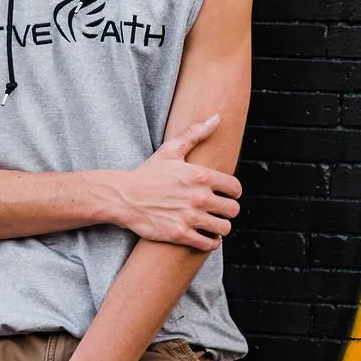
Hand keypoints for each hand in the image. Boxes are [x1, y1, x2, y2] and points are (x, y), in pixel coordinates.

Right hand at [119, 115, 240, 248]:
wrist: (124, 197)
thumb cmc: (148, 173)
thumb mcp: (171, 150)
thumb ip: (196, 133)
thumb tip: (217, 117)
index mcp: (201, 175)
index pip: (235, 188)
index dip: (233, 192)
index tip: (226, 194)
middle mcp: (199, 197)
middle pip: (233, 210)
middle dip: (228, 210)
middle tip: (219, 210)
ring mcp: (190, 217)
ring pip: (224, 228)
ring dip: (220, 227)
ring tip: (213, 223)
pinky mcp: (181, 234)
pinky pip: (209, 243)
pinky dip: (210, 241)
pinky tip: (206, 236)